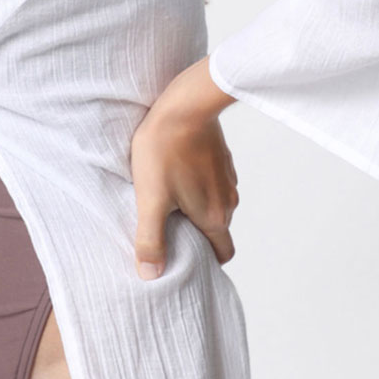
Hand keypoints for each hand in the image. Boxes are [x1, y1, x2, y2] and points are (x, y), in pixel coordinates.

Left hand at [130, 58, 239, 273]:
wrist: (185, 102)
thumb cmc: (165, 149)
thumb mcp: (150, 198)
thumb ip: (151, 239)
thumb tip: (150, 276)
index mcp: (214, 217)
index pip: (221, 254)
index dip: (205, 260)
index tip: (183, 255)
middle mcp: (228, 200)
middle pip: (216, 228)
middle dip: (195, 231)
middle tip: (167, 223)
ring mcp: (227, 176)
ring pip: (214, 202)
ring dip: (195, 203)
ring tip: (166, 193)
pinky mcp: (221, 155)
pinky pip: (212, 179)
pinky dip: (197, 180)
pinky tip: (175, 168)